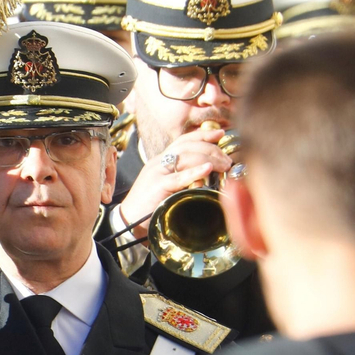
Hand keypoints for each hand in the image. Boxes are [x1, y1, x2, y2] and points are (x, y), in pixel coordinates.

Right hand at [116, 122, 234, 239]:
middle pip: (188, 145)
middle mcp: (159, 162)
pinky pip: (178, 176)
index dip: (203, 135)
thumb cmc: (149, 207)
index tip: (220, 134)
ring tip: (224, 165)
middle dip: (212, 148)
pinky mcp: (157, 185)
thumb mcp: (166, 187)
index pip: (184, 140)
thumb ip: (181, 178)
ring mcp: (157, 172)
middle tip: (227, 158)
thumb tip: (205, 175)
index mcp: (161, 161)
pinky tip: (208, 168)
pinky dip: (195, 171)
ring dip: (209, 158)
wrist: (128, 221)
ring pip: (186, 156)